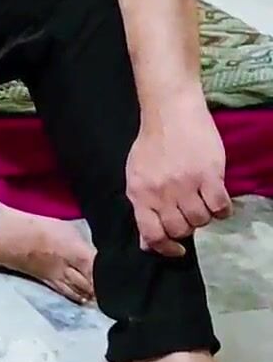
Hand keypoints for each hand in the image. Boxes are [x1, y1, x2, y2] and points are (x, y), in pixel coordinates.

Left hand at [126, 101, 231, 256]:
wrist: (169, 112)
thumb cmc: (152, 144)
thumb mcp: (137, 176)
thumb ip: (143, 209)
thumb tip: (148, 244)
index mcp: (139, 193)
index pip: (151, 234)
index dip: (165, 248)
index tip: (177, 249)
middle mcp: (160, 193)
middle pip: (180, 230)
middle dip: (187, 227)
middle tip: (189, 212)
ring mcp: (185, 184)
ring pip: (201, 221)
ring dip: (205, 216)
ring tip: (202, 200)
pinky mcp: (208, 175)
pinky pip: (220, 208)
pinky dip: (223, 209)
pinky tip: (217, 198)